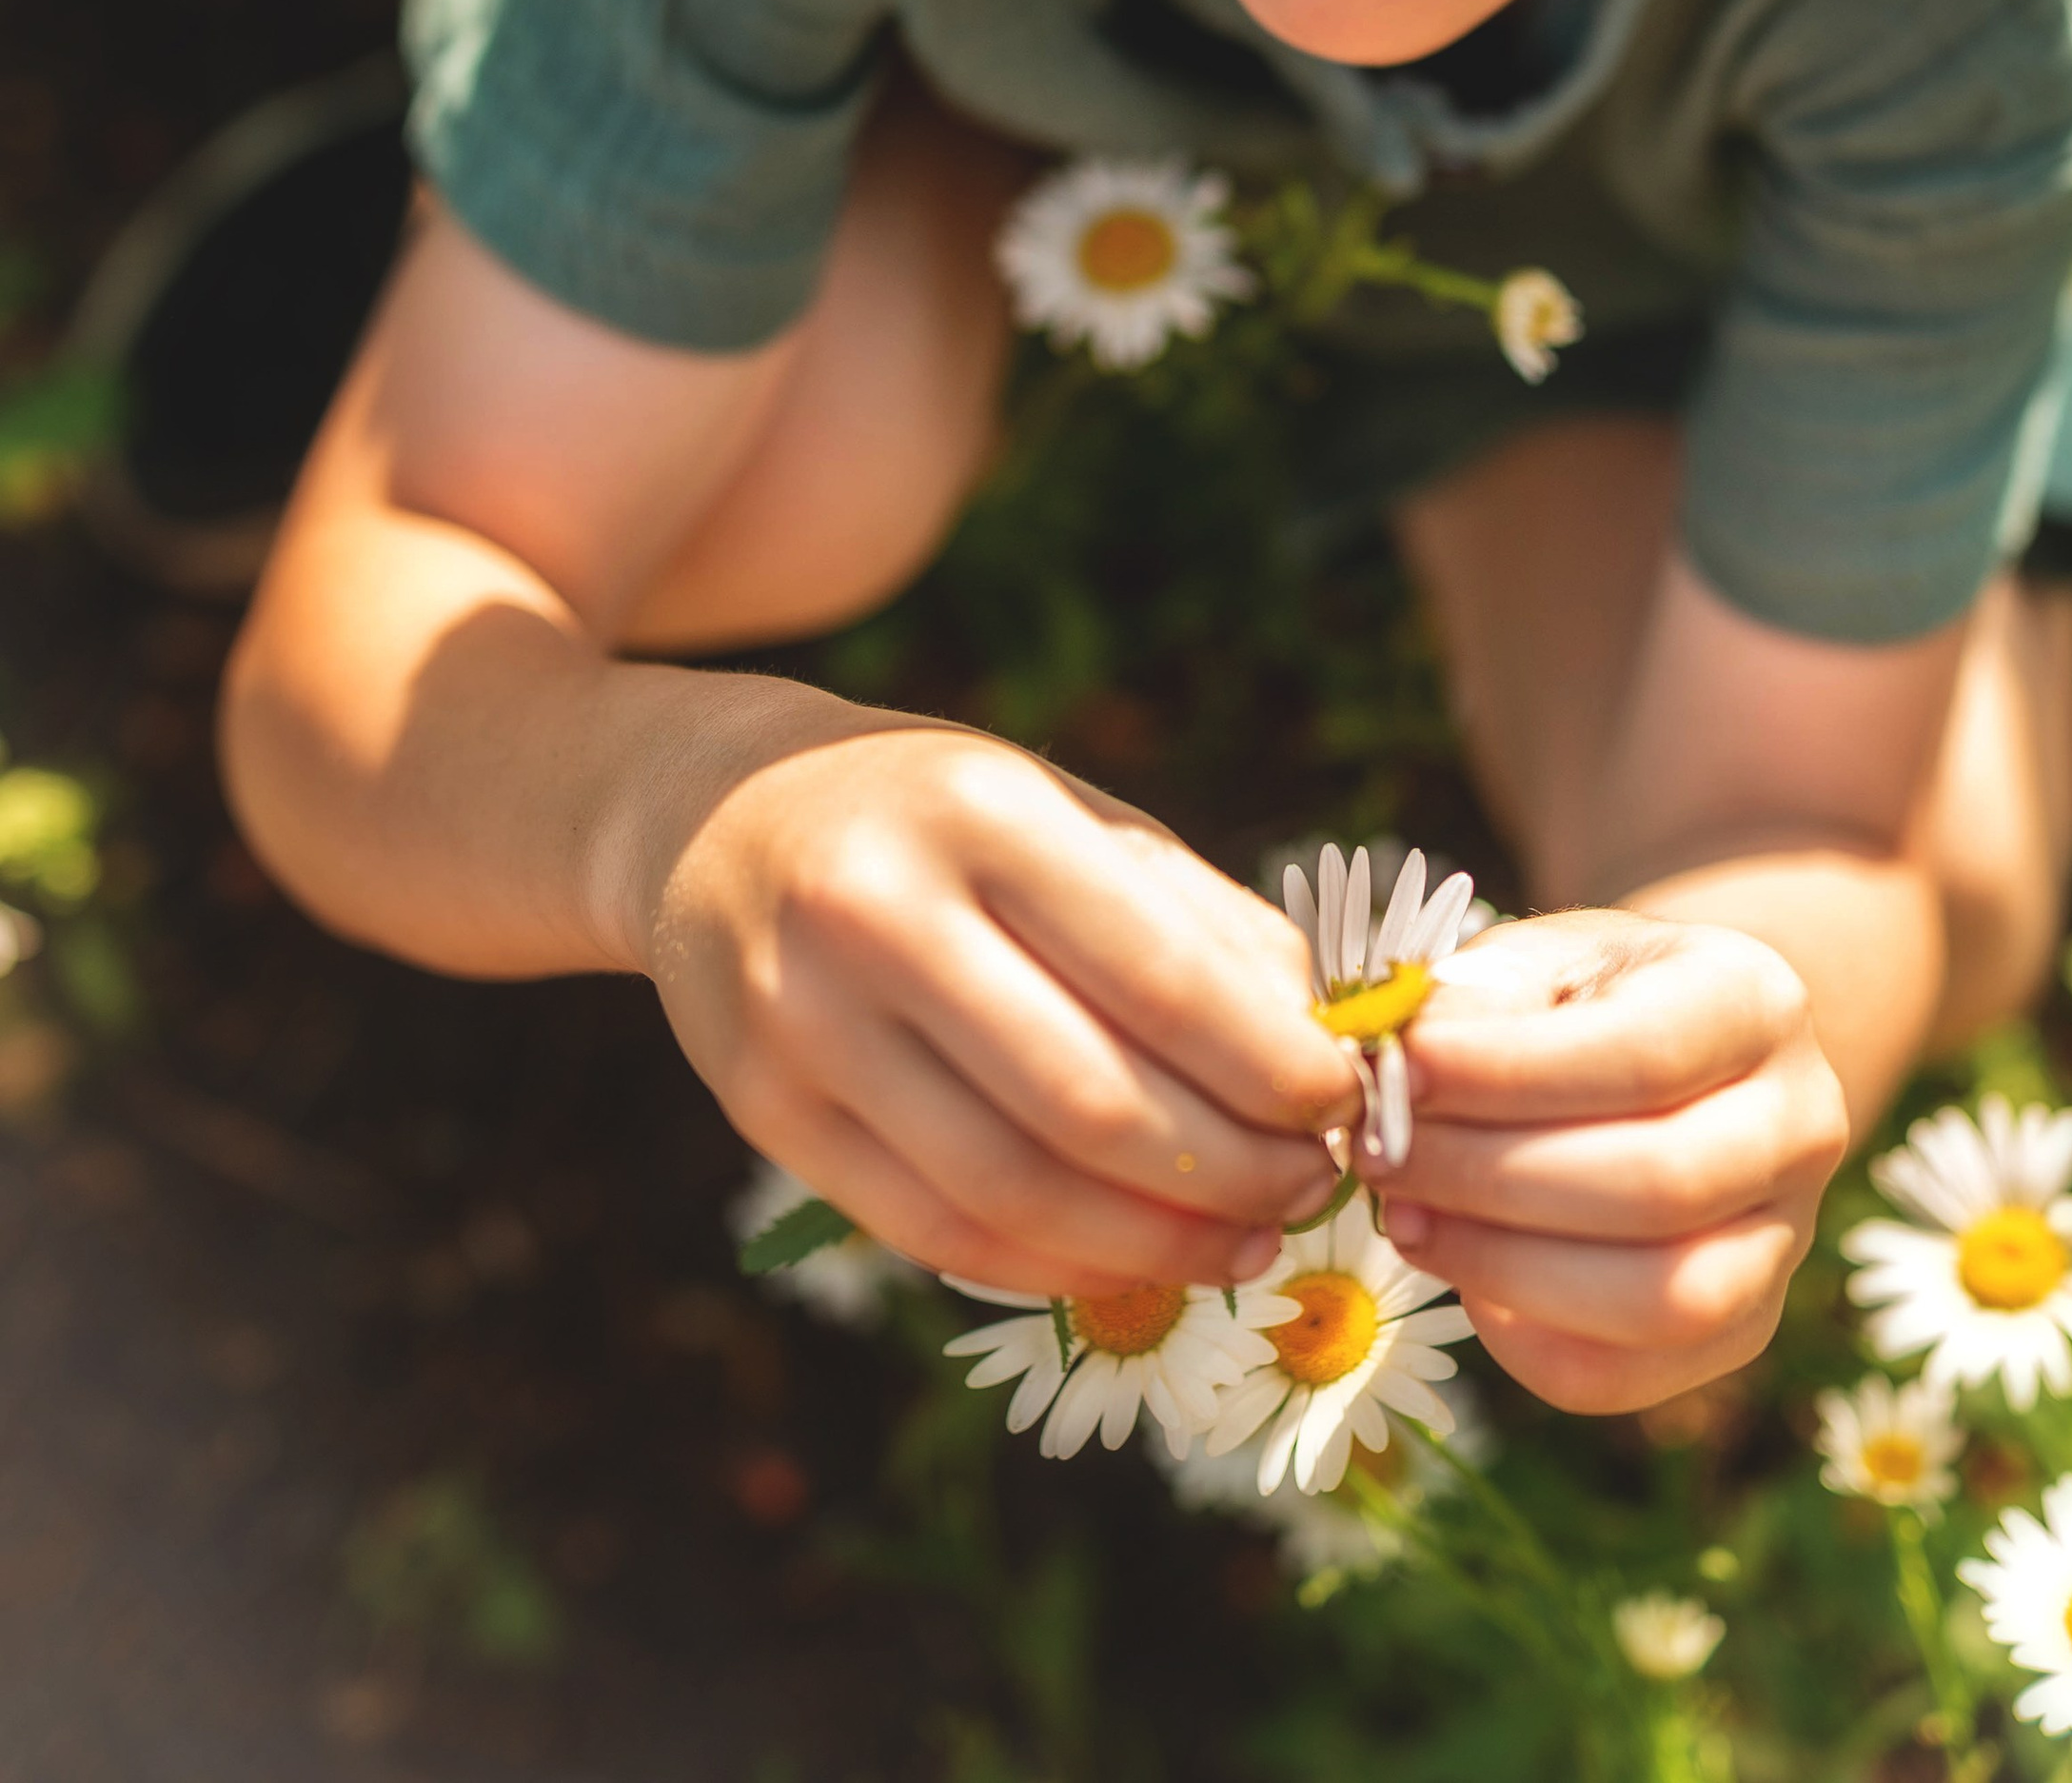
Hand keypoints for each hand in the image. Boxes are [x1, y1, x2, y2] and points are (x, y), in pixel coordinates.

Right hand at [644, 716, 1357, 1295]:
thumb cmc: (944, 818)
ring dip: (1159, 1241)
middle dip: (1234, 1169)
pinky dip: (1056, 1265)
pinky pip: (935, 1231)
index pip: (1161, 977)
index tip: (1348, 1104)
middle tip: (1316, 1188)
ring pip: (1014, 1189)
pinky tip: (1139, 1259)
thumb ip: (1198, 919)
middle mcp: (876, 912)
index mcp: (980, 811)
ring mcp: (805, 1022)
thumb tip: (1327, 1042)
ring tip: (1249, 1239)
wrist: (720, 817)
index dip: (1275, 1068)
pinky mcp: (763, 1114)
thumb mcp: (1070, 816)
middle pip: (1094, 1102)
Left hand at [1379, 909, 1847, 1412]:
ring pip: (1663, 1298)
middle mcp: (1803, 1126)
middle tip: (1379, 1156)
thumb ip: (1481, 1002)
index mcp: (1757, 1003)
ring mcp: (1783, 1240)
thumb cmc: (1592, 996)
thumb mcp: (1546, 956)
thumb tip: (1401, 1073)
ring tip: (1406, 1219)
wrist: (1680, 1049)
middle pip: (1657, 1187)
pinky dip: (1531, 1343)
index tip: (1398, 1072)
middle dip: (1490, 1178)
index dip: (1508, 1075)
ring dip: (1506, 1267)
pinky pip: (1635, 1373)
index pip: (1641, 1056)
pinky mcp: (1742, 1326)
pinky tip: (1462, 1279)